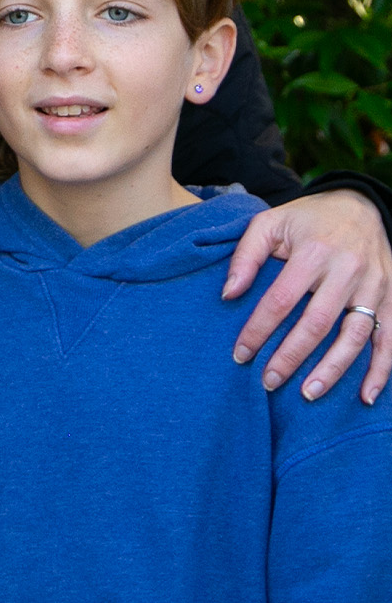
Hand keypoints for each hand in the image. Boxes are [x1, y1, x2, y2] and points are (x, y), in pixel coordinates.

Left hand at [225, 189, 391, 403]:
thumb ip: (246, 256)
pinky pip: (391, 338)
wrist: (360, 206)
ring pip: (356, 336)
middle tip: (268, 382)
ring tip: (307, 394)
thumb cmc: (306, 220)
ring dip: (333, 369)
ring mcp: (375, 286)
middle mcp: (348, 270)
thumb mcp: (269, 223)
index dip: (259, 330)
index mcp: (314, 251)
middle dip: (291, 357)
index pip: (281, 300)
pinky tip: (367, 396)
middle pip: (318, 323)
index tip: (240, 354)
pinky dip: (382, 370)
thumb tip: (228, 294)